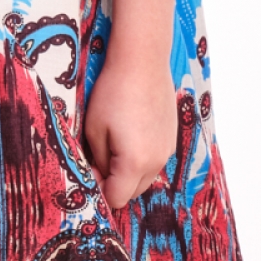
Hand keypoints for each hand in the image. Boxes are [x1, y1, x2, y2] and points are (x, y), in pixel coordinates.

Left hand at [83, 57, 177, 209]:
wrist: (142, 62)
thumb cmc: (113, 93)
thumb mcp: (94, 129)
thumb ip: (97, 160)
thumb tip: (98, 175)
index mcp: (135, 163)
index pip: (116, 198)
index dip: (99, 190)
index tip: (88, 170)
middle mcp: (156, 162)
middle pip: (133, 192)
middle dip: (114, 183)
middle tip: (97, 158)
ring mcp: (167, 150)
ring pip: (145, 177)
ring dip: (128, 172)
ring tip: (113, 143)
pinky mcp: (171, 138)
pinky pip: (154, 160)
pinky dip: (141, 158)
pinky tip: (129, 133)